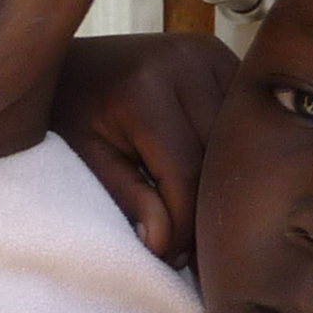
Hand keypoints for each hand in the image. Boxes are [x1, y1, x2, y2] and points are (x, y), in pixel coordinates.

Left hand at [51, 32, 228, 262]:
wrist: (72, 59)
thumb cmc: (72, 114)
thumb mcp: (89, 161)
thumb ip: (129, 199)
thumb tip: (166, 248)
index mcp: (145, 89)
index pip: (186, 172)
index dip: (187, 224)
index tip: (178, 259)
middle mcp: (187, 61)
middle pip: (219, 154)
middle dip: (209, 206)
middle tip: (199, 250)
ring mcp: (210, 53)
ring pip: (238, 137)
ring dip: (227, 179)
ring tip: (210, 217)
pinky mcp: (221, 54)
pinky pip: (240, 115)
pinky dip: (232, 149)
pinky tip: (220, 177)